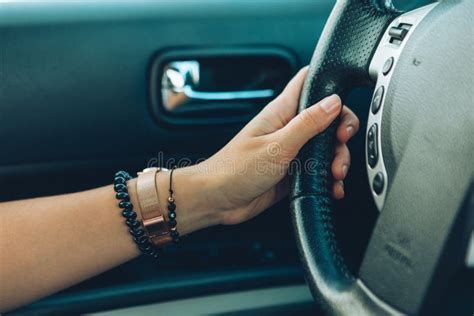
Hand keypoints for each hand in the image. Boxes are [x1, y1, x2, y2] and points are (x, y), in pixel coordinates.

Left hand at [192, 67, 359, 224]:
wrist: (217, 200)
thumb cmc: (235, 169)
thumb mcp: (276, 146)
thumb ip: (307, 124)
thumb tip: (333, 102)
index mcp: (281, 112)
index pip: (308, 83)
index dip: (330, 86)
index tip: (342, 106)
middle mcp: (288, 128)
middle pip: (327, 118)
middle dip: (341, 131)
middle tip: (340, 145)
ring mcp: (291, 150)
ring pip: (326, 146)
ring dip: (337, 159)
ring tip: (334, 174)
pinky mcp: (293, 171)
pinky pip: (318, 169)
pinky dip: (329, 178)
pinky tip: (332, 187)